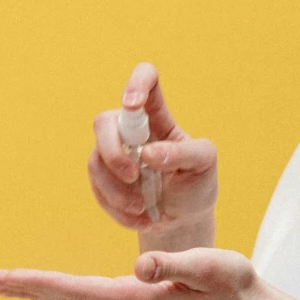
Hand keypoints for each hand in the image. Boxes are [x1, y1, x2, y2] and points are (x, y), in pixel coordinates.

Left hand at [0, 246, 264, 299]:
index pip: (76, 290)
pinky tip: (57, 295)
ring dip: (45, 294)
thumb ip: (175, 265)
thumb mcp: (210, 268)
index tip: (5, 279)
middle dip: (30, 289)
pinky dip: (67, 296)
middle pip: (68, 299)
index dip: (38, 283)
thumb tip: (140, 265)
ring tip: (14, 288)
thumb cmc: (234, 286)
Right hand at [90, 63, 217, 236]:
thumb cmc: (196, 184)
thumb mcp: (204, 165)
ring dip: (117, 190)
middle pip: (103, 121)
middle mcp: (131, 130)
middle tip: (134, 176)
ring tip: (143, 208)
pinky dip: (116, 208)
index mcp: (158, 117)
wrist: (183, 219)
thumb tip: (148, 154)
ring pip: (96, 160)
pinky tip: (138, 219)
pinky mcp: (103, 180)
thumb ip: (183, 153)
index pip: (146, 80)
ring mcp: (113, 154)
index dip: (135, 84)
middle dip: (113, 152)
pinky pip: (96, 188)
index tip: (131, 105)